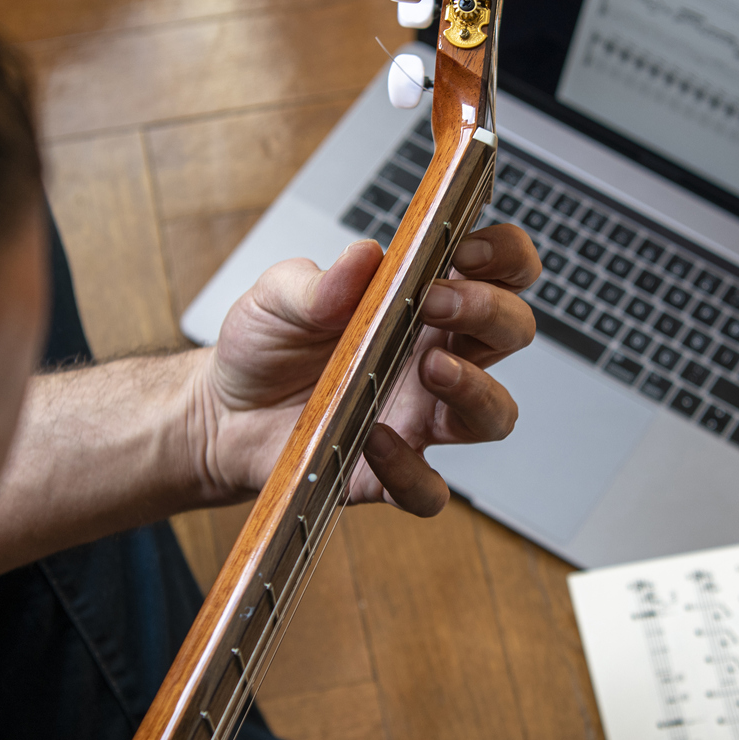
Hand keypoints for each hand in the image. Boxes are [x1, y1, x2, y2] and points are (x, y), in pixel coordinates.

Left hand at [188, 223, 540, 515]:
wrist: (224, 413)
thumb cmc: (266, 347)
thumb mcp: (278, 297)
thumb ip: (319, 280)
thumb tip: (364, 257)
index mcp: (426, 303)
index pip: (502, 271)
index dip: (506, 255)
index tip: (466, 249)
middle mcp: (438, 358)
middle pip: (514, 332)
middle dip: (489, 310)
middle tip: (435, 301)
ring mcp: (421, 418)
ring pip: (496, 414)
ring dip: (476, 388)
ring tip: (429, 366)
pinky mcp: (391, 474)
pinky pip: (429, 490)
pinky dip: (410, 469)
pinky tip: (372, 438)